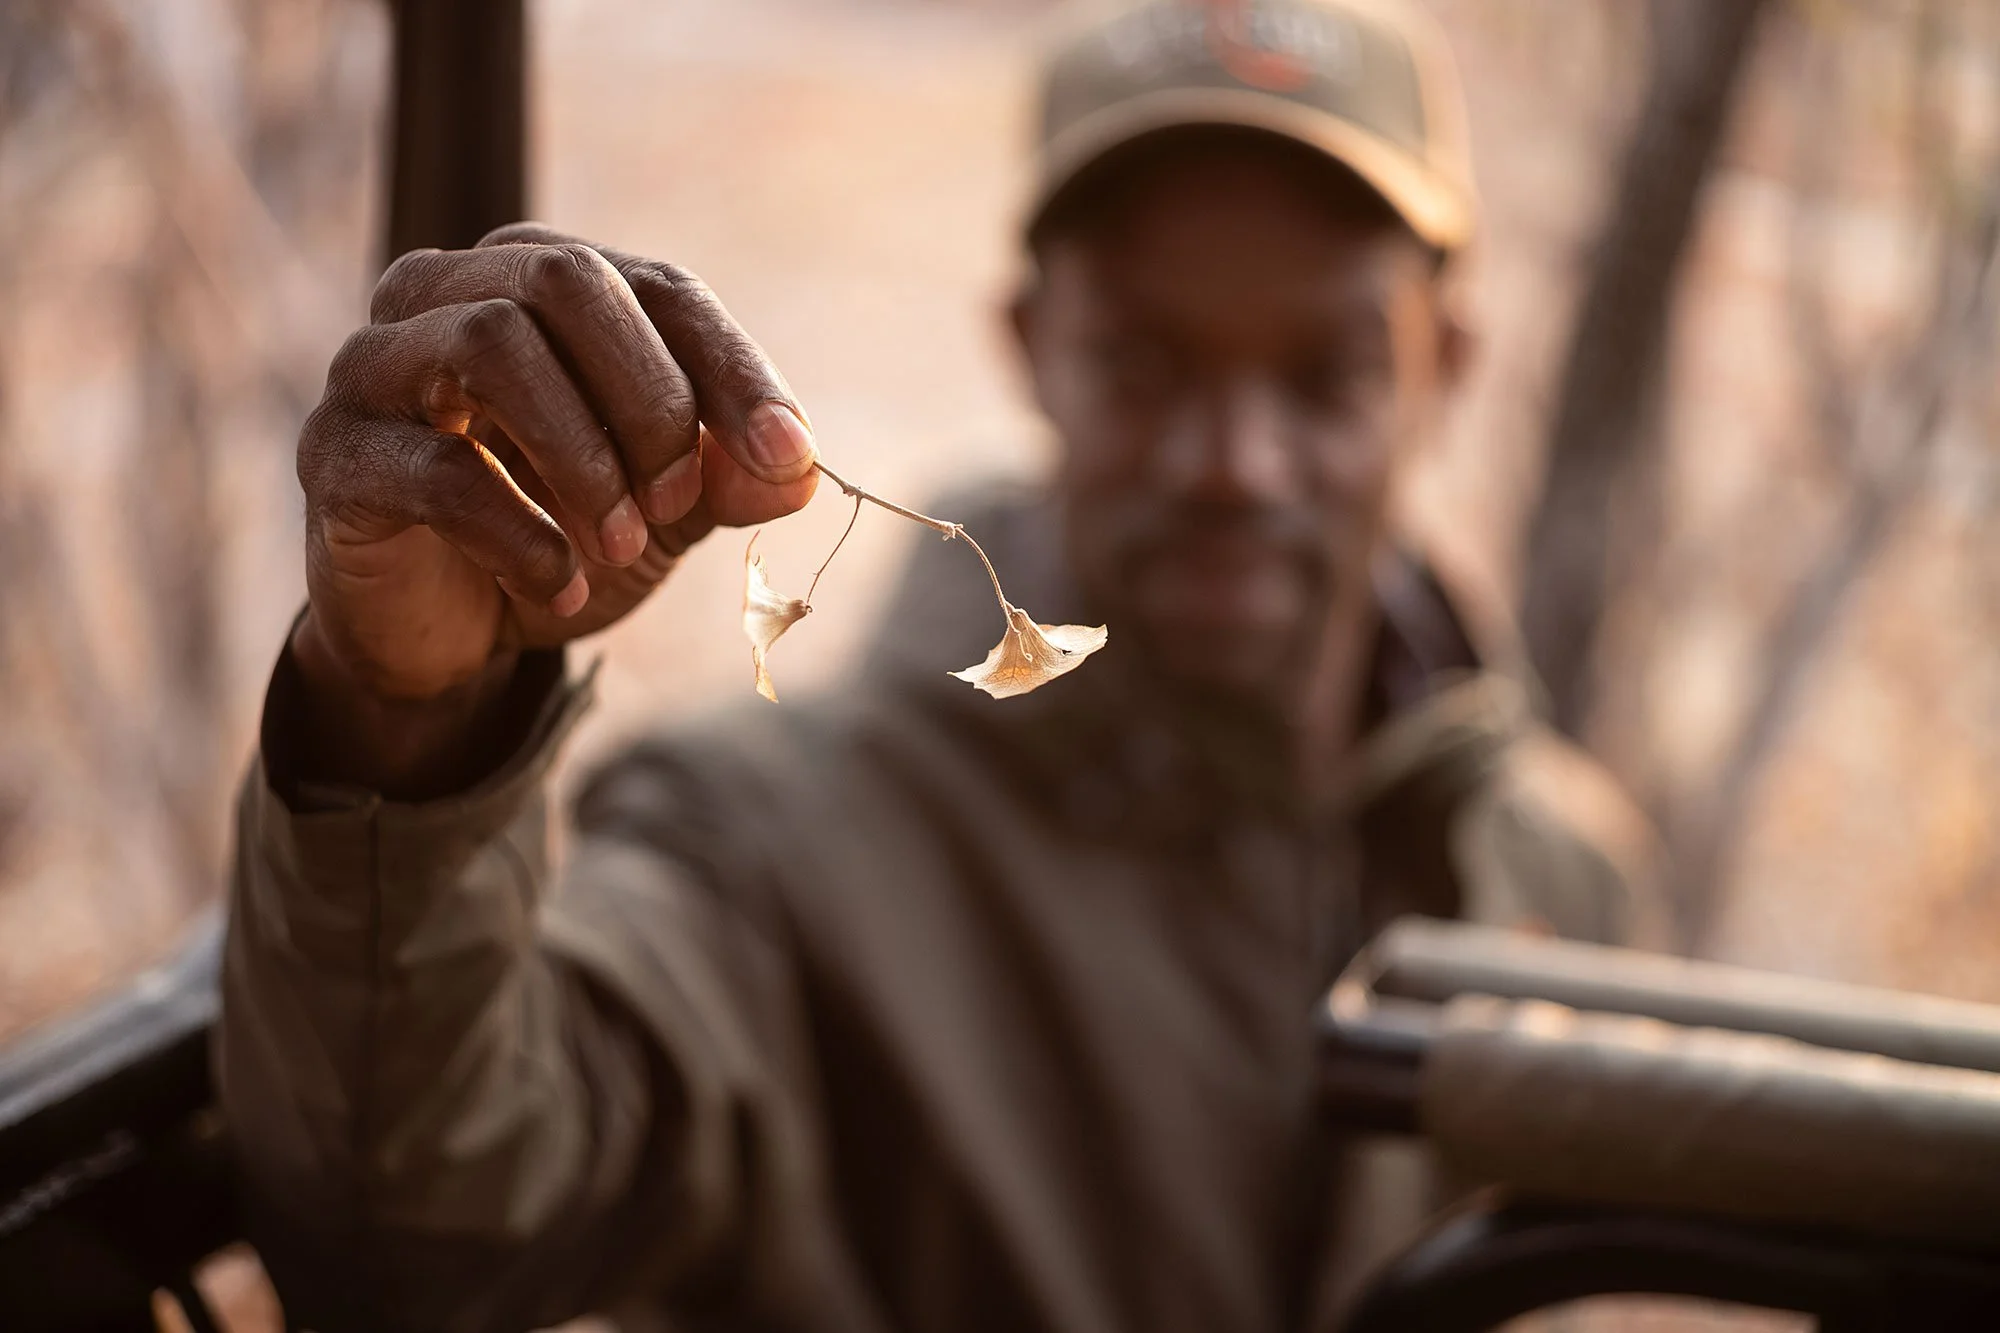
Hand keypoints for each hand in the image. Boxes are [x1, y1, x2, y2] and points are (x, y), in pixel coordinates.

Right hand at [288, 225, 817, 791]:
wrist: (451, 633)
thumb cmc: (560, 534)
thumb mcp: (668, 509)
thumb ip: (729, 478)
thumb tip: (801, 470)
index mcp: (537, 280)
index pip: (657, 287)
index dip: (733, 368)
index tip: (788, 456)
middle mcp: (445, 293)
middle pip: (565, 280)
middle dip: (649, 400)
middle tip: (678, 505)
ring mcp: (375, 365)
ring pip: (492, 345)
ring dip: (585, 460)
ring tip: (623, 545)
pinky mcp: (336, 455)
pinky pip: (436, 469)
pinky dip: (523, 536)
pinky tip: (564, 586)